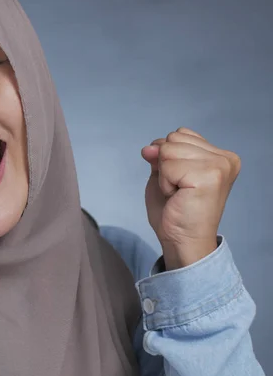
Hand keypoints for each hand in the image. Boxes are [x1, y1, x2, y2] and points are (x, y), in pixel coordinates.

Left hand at [141, 127, 240, 269]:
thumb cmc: (175, 210)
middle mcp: (225, 158)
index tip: (180, 181)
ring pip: (168, 150)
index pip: (179, 134)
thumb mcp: (164, 174)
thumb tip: (149, 147)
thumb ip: (159, 155)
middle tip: (178, 190)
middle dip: (165, 165)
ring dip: (165, 174)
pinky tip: (178, 196)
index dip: (167, 157)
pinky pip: (168, 165)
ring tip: (178, 193)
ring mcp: (219, 166)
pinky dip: (165, 182)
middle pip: (173, 139)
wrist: (182, 241)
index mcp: (220, 155)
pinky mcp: (209, 176)